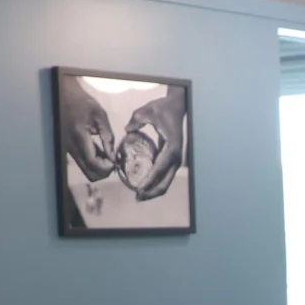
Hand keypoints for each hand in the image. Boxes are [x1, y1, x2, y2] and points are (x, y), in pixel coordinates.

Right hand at [57, 73, 116, 181]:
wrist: (65, 97)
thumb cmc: (83, 103)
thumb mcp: (100, 116)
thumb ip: (108, 137)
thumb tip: (114, 156)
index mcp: (79, 137)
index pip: (93, 163)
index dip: (107, 167)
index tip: (115, 161)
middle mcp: (71, 147)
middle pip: (89, 173)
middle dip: (104, 171)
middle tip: (113, 161)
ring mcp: (69, 150)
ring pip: (86, 171)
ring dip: (99, 168)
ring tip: (108, 156)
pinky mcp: (69, 150)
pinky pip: (83, 164)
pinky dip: (93, 163)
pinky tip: (100, 153)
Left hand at [124, 87, 186, 201]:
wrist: (177, 107)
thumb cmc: (162, 109)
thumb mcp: (147, 111)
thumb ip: (136, 120)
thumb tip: (127, 131)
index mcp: (171, 148)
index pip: (160, 169)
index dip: (150, 181)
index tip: (139, 189)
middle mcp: (176, 157)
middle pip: (165, 182)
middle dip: (152, 192)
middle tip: (137, 197)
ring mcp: (176, 160)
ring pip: (166, 182)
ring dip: (154, 191)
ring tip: (140, 196)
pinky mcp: (173, 159)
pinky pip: (165, 176)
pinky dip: (156, 183)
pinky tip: (145, 186)